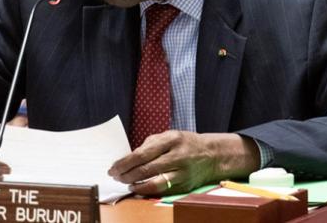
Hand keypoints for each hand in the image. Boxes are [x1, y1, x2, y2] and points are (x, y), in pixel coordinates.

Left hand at [108, 131, 258, 195]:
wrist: (212, 155)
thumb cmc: (185, 143)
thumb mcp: (169, 135)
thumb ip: (150, 144)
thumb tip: (130, 157)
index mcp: (172, 139)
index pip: (143, 153)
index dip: (125, 162)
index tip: (113, 167)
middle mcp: (178, 156)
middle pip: (146, 169)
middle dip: (127, 174)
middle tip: (116, 176)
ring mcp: (182, 172)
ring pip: (154, 183)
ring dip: (136, 185)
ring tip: (126, 184)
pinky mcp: (185, 185)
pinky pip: (163, 190)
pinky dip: (148, 190)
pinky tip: (139, 188)